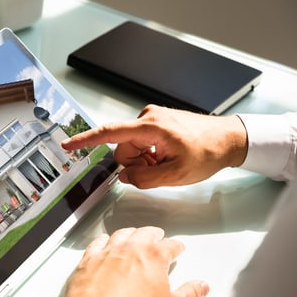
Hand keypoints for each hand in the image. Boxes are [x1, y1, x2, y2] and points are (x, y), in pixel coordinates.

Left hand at [59, 227, 208, 296]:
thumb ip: (190, 295)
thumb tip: (201, 286)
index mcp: (153, 257)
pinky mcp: (89, 259)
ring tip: (134, 234)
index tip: (178, 248)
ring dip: (130, 233)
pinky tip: (104, 241)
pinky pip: (97, 243)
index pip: (170, 246)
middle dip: (154, 234)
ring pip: (121, 234)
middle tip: (157, 235)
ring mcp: (108, 252)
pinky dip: (103, 240)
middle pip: (145, 234)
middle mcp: (130, 248)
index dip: (176, 247)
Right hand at [61, 105, 247, 187]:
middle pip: (122, 149)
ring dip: (143, 161)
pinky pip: (141, 143)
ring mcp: (151, 119)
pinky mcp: (155, 123)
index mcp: (150, 127)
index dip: (85, 140)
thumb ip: (144, 179)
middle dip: (135, 164)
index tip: (67, 144)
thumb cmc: (208, 152)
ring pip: (131, 148)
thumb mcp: (175, 175)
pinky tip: (166, 157)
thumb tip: (125, 177)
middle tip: (158, 169)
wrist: (229, 139)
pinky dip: (149, 155)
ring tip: (166, 163)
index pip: (109, 134)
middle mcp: (147, 117)